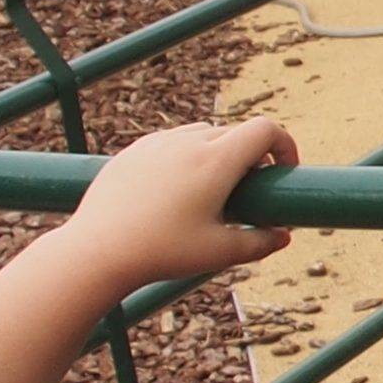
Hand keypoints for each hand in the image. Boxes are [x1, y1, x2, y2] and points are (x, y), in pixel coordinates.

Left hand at [71, 118, 299, 292]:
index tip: (283, 171)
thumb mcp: (219, 253)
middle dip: (251, 156)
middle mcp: (188, 141)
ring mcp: (158, 142)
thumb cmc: (161, 252)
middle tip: (249, 192)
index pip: (265, 129)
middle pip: (235, 132)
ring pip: (202, 133)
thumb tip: (283, 236)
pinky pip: (171, 142)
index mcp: (216, 160)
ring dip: (218, 153)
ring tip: (212, 192)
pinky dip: (186, 156)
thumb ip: (259, 243)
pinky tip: (177, 191)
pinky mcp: (134, 150)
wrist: (98, 251)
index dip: (284, 145)